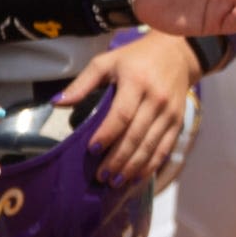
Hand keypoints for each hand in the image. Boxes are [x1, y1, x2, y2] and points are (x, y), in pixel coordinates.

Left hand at [55, 36, 198, 184]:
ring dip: (132, 167)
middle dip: (117, 159)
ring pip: (150, 146)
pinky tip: (137, 177)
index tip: (92, 149)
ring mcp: (170, 112)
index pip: (121, 114)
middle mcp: (156, 98)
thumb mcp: (107, 62)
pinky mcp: (178, 121)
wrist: (177, 54)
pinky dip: (151, 166)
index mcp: (136, 82)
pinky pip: (165, 148)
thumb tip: (57, 102)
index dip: (107, 134)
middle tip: (101, 176)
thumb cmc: (136, 58)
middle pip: (135, 135)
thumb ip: (82, 83)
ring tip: (115, 182)